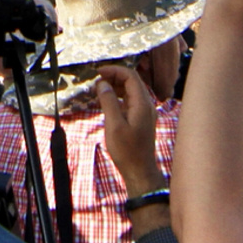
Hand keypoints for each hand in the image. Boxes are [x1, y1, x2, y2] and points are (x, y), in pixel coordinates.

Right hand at [93, 63, 164, 191]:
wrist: (139, 171)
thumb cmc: (127, 150)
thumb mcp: (114, 125)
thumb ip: (109, 102)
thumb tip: (103, 83)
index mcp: (142, 103)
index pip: (130, 76)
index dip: (114, 71)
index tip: (98, 73)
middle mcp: (146, 105)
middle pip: (132, 81)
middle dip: (114, 77)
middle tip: (96, 81)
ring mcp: (145, 112)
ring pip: (131, 91)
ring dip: (115, 87)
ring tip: (99, 90)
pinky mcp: (141, 120)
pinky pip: (130, 101)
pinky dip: (118, 97)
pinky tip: (106, 102)